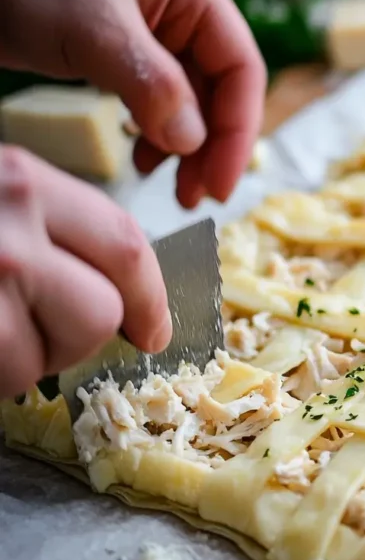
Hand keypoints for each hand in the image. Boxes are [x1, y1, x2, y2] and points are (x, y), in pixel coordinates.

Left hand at [0, 0, 265, 207]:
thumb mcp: (92, 28)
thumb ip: (153, 85)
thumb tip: (192, 143)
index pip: (240, 67)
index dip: (237, 130)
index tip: (219, 183)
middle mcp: (178, 8)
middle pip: (218, 88)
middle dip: (209, 146)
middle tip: (193, 197)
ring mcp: (148, 28)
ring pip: (187, 97)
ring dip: (183, 145)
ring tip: (168, 184)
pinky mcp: (115, 46)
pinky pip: (153, 95)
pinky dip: (152, 130)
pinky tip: (141, 155)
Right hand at [0, 147, 169, 398]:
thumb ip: (51, 226)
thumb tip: (115, 291)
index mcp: (27, 183)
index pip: (126, 246)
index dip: (150, 299)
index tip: (155, 332)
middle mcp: (14, 226)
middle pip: (105, 311)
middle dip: (84, 338)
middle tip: (44, 334)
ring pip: (58, 353)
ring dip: (31, 361)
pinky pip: (12, 376)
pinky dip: (0, 374)